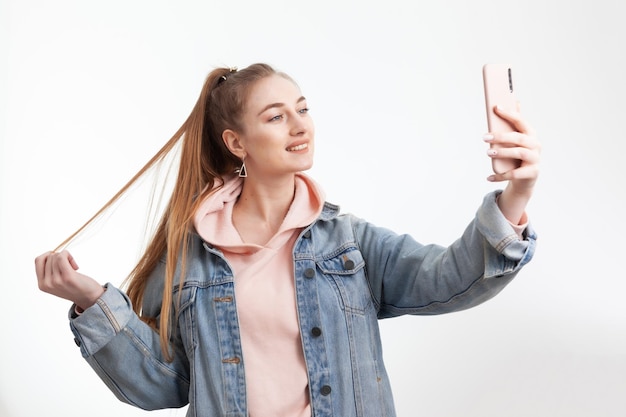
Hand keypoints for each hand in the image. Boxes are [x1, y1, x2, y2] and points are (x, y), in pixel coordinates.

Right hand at [35, 251, 104, 310]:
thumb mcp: (56, 283)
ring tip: (73, 267)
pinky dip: (68, 255)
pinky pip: (61, 257)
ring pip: (56, 256)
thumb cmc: (74, 287)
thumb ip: (49, 273)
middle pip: (49, 257)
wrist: (89, 298)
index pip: (38, 261)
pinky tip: (75, 265)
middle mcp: (47, 283)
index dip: (48, 255)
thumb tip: (49, 254)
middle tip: (69, 267)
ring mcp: (56, 281)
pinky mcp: (67, 277)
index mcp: (42, 285)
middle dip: (59, 257)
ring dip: (66, 257)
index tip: (58, 258)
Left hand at [484, 105, 540, 223]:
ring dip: (502, 152)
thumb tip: (514, 99)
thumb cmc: (518, 156)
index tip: (496, 108)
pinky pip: (514, 174)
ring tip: (488, 152)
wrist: (525, 180)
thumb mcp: (516, 140)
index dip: (509, 114)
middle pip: (518, 138)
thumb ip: (514, 123)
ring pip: (519, 153)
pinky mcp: (532, 173)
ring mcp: (535, 159)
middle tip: (484, 136)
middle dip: (501, 136)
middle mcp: (535, 145)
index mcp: (531, 134)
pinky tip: (488, 177)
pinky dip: (500, 175)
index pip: (520, 121)